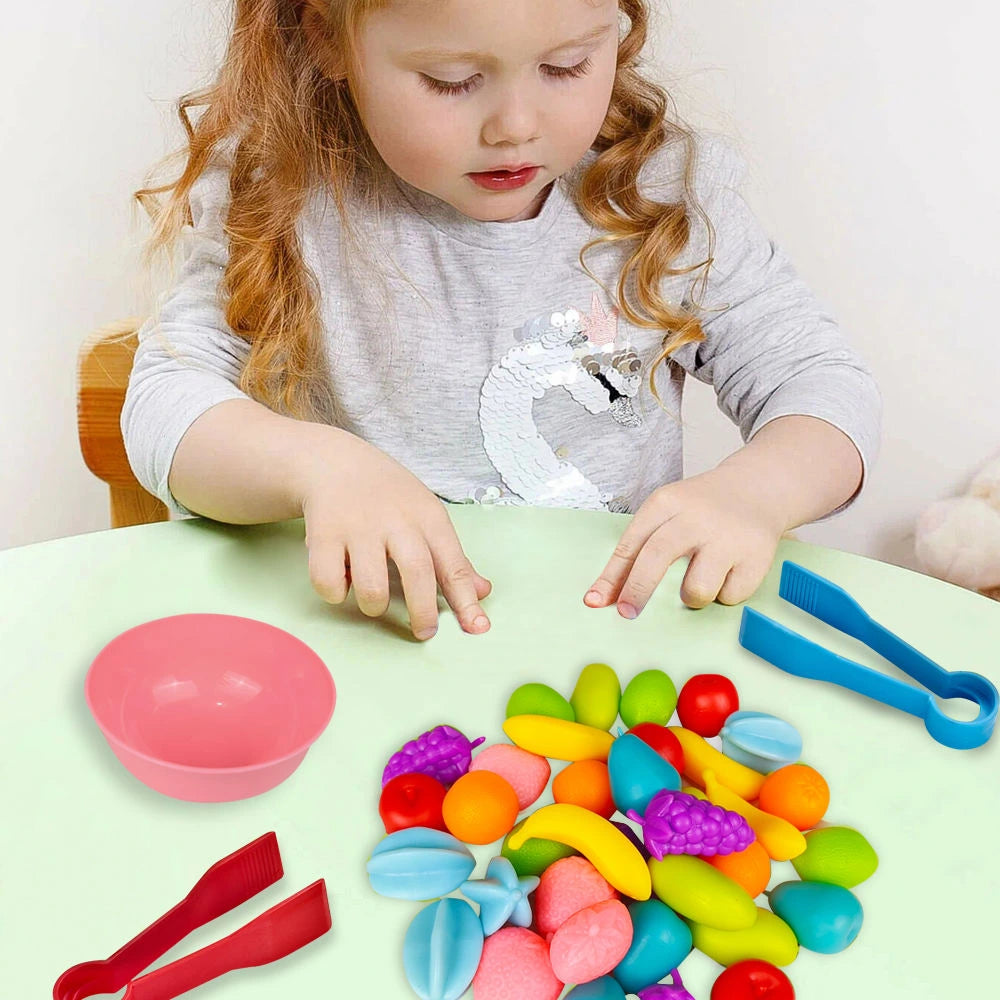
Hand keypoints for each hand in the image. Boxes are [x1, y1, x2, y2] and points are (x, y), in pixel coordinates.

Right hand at [298, 430, 490, 639]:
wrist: (333, 462)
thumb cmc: (388, 497)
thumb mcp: (426, 516)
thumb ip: (452, 557)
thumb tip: (482, 592)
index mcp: (428, 517)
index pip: (453, 563)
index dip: (466, 600)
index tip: (477, 627)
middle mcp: (395, 520)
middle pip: (417, 574)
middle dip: (423, 613)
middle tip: (423, 632)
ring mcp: (358, 527)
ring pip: (372, 588)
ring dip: (374, 606)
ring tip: (372, 598)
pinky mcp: (323, 535)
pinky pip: (330, 583)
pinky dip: (336, 592)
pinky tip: (341, 579)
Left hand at [583, 468, 787, 616]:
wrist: (757, 489)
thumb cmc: (700, 510)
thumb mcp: (666, 514)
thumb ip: (637, 550)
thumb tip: (605, 597)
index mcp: (667, 503)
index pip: (631, 543)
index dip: (612, 576)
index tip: (596, 601)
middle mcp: (696, 517)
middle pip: (657, 557)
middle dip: (637, 590)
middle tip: (628, 613)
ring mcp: (728, 537)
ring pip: (696, 589)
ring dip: (691, 596)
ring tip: (700, 579)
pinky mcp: (756, 558)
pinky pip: (728, 596)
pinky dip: (724, 594)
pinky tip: (728, 572)